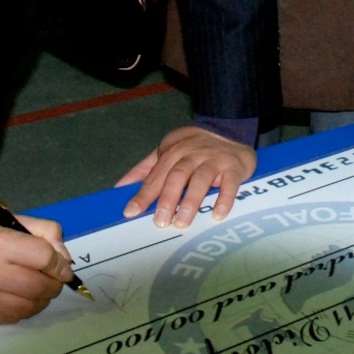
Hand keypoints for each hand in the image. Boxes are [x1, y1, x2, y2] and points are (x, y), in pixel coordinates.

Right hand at [0, 212, 73, 323]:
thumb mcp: (13, 220)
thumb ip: (45, 233)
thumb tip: (64, 261)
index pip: (44, 258)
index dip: (60, 264)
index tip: (63, 267)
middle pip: (39, 286)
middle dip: (54, 284)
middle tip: (53, 279)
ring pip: (30, 306)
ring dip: (42, 299)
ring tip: (38, 288)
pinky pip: (15, 317)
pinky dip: (25, 309)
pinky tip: (21, 297)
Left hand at [117, 125, 255, 227]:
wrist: (230, 131)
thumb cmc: (194, 148)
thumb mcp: (167, 152)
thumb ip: (145, 169)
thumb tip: (120, 187)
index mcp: (173, 152)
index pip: (156, 176)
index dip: (143, 194)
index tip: (131, 212)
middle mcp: (192, 154)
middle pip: (177, 176)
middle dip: (167, 199)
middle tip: (160, 222)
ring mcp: (214, 160)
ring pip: (201, 180)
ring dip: (191, 201)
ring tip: (182, 223)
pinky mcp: (234, 167)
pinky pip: (230, 183)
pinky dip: (225, 199)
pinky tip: (218, 215)